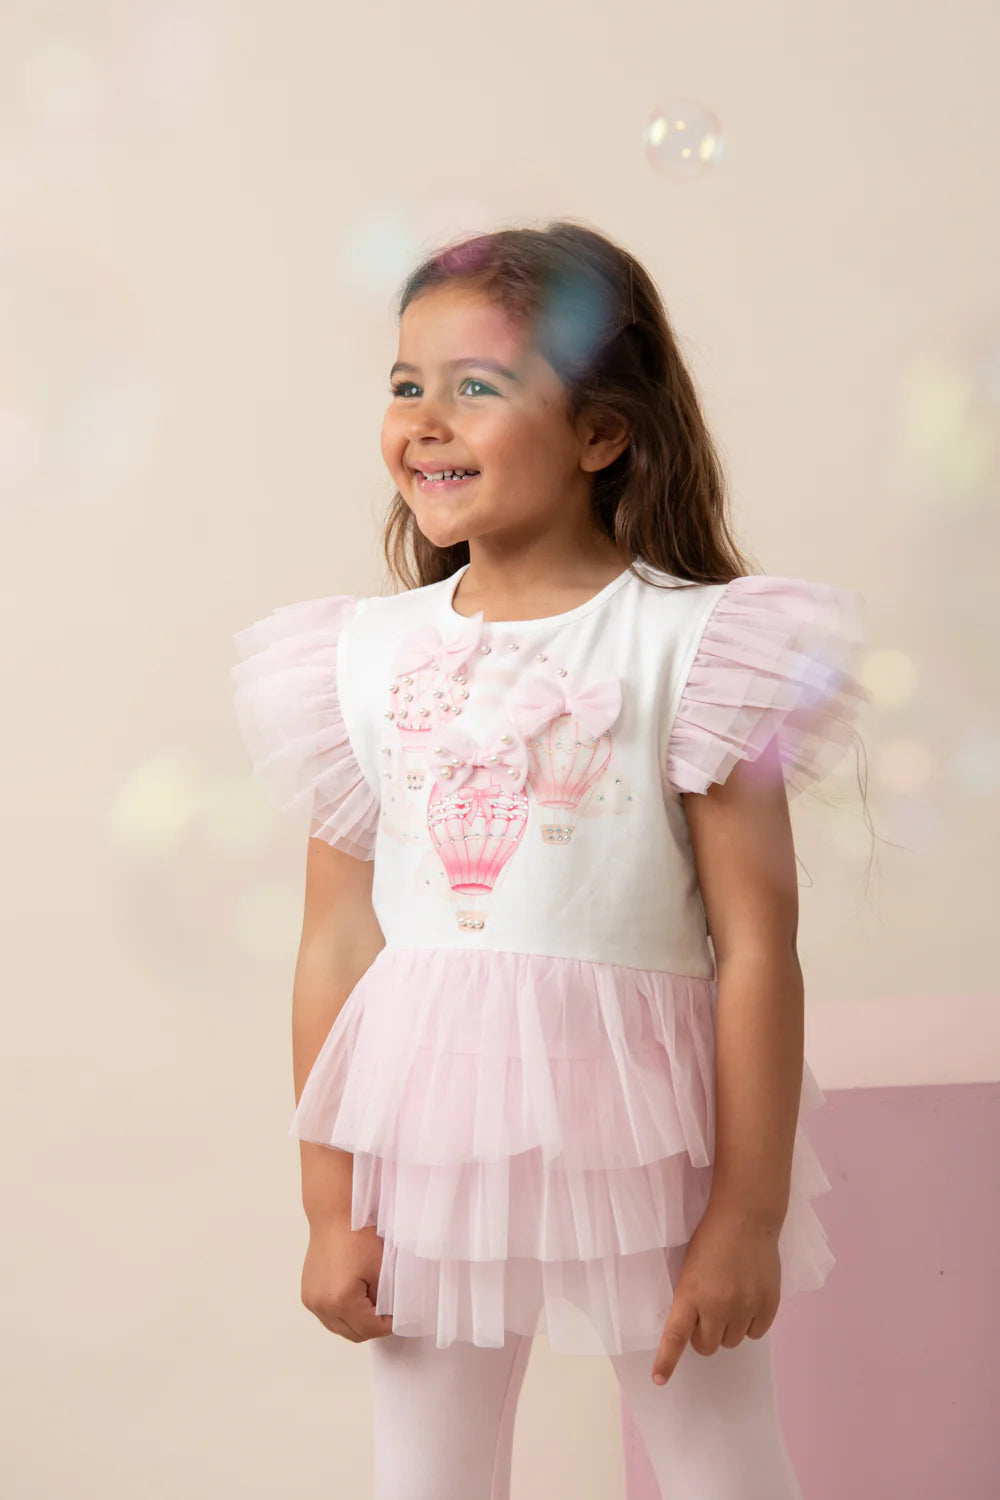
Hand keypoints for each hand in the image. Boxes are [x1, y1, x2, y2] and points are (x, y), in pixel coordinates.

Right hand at [301, 1216, 395, 1342]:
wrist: (334, 1218)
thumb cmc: (357, 1236)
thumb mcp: (380, 1269)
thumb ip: (384, 1299)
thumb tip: (387, 1315)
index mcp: (342, 1300)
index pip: (370, 1329)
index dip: (387, 1326)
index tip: (396, 1318)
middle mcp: (322, 1305)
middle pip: (353, 1335)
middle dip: (371, 1327)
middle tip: (385, 1313)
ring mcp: (312, 1301)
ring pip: (338, 1329)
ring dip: (355, 1324)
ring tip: (369, 1305)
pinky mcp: (308, 1295)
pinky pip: (327, 1317)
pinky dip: (341, 1315)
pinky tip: (352, 1300)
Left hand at [651, 1204, 781, 1385]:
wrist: (746, 1217)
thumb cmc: (711, 1240)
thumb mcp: (689, 1268)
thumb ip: (690, 1300)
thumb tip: (693, 1332)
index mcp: (690, 1294)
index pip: (676, 1336)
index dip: (667, 1361)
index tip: (659, 1379)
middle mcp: (717, 1305)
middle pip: (707, 1346)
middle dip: (704, 1335)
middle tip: (707, 1313)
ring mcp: (745, 1306)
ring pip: (732, 1342)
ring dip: (728, 1329)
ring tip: (730, 1298)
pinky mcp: (768, 1305)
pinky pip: (756, 1333)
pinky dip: (751, 1323)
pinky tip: (749, 1298)